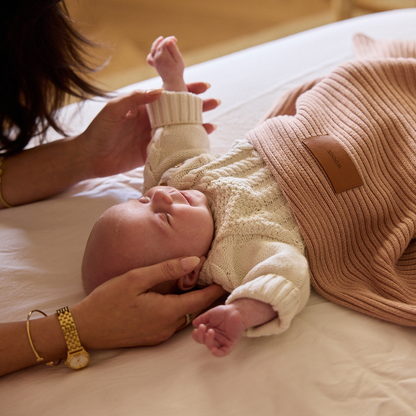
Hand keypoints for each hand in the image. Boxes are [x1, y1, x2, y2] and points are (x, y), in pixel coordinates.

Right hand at [71, 257, 225, 347]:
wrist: (85, 327)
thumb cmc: (108, 299)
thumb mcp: (137, 278)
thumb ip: (167, 269)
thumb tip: (195, 261)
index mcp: (167, 312)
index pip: (201, 301)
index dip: (215, 290)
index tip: (226, 279)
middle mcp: (167, 327)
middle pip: (196, 310)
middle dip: (207, 296)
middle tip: (214, 280)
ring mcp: (160, 336)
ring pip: (185, 317)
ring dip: (193, 304)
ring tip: (197, 286)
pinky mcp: (152, 339)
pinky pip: (173, 323)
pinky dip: (180, 310)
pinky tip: (175, 298)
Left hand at [77, 85, 218, 177]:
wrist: (90, 157)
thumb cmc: (99, 130)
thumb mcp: (114, 109)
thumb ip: (135, 98)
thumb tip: (160, 90)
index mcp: (144, 106)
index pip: (170, 94)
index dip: (186, 89)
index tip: (203, 86)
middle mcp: (152, 119)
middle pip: (180, 111)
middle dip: (198, 106)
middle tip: (216, 102)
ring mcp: (155, 136)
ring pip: (180, 128)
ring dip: (196, 125)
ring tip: (213, 124)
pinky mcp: (154, 152)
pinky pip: (174, 146)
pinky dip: (186, 143)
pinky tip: (199, 142)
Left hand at [147, 36, 186, 91]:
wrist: (173, 82)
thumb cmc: (177, 70)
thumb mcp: (178, 59)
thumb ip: (174, 49)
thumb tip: (169, 40)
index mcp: (163, 55)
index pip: (164, 42)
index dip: (170, 39)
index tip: (175, 40)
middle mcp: (157, 57)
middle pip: (159, 45)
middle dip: (166, 41)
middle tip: (174, 40)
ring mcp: (154, 61)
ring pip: (153, 49)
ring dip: (157, 43)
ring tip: (161, 39)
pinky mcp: (154, 64)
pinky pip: (150, 57)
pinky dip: (152, 53)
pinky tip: (156, 50)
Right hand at [192, 304, 245, 356]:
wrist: (236, 311)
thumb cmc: (224, 312)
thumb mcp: (210, 314)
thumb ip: (202, 319)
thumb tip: (193, 323)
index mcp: (209, 331)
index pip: (200, 337)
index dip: (197, 336)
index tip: (196, 329)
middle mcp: (215, 338)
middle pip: (205, 342)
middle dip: (201, 336)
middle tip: (202, 327)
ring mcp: (222, 341)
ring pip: (212, 346)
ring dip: (208, 341)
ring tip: (210, 331)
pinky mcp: (230, 344)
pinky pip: (223, 352)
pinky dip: (218, 353)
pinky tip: (214, 350)